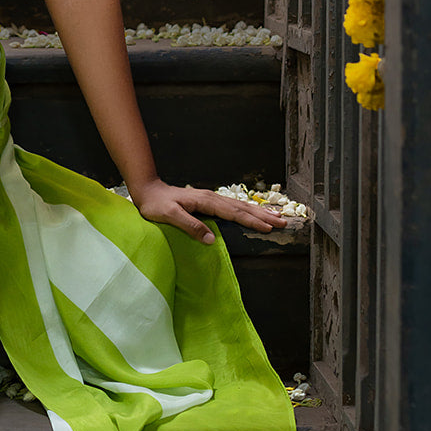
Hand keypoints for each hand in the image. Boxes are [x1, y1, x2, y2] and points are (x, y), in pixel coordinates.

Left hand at [131, 178, 291, 244]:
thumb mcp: (169, 216)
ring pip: (240, 206)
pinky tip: (253, 213)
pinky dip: (247, 210)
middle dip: (263, 215)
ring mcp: (211, 199)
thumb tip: (212, 240)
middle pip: (242, 208)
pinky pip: (233, 207)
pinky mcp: (208, 202)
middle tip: (283, 222)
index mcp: (205, 202)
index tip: (268, 228)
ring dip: (259, 212)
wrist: (148, 190)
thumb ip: (190, 226)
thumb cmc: (156, 205)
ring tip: (276, 217)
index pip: (234, 213)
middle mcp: (211, 198)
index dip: (251, 221)